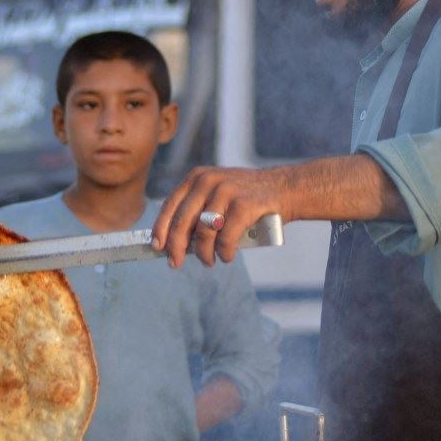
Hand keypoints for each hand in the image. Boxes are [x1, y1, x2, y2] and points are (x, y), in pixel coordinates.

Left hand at [152, 166, 287, 266]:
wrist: (284, 188)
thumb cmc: (246, 197)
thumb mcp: (217, 192)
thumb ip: (197, 210)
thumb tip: (174, 242)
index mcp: (196, 177)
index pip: (170, 205)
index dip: (160, 228)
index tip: (157, 247)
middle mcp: (207, 181)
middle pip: (182, 222)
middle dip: (177, 247)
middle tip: (176, 263)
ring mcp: (225, 191)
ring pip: (203, 233)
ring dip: (203, 254)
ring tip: (209, 261)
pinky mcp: (243, 205)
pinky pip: (225, 239)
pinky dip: (224, 253)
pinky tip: (226, 257)